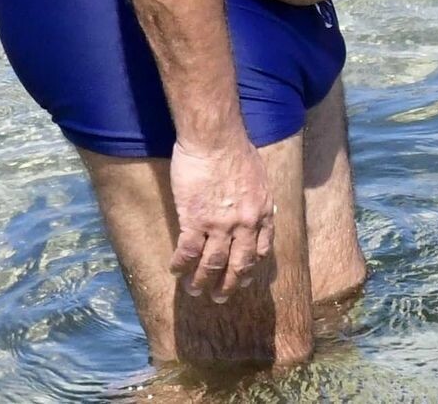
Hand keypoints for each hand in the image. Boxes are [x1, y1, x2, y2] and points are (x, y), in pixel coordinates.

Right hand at [168, 138, 274, 302]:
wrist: (215, 139)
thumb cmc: (236, 149)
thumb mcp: (259, 176)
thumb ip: (258, 197)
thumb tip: (260, 208)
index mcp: (261, 212)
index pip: (261, 250)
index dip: (250, 267)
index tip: (242, 277)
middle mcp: (244, 224)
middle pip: (237, 264)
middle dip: (228, 285)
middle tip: (220, 298)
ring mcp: (220, 225)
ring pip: (212, 264)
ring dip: (202, 281)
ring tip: (195, 291)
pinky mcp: (195, 220)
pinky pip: (188, 251)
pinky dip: (181, 265)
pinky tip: (175, 271)